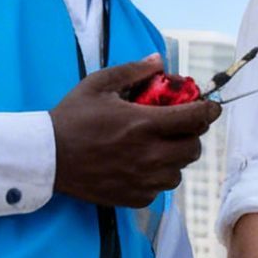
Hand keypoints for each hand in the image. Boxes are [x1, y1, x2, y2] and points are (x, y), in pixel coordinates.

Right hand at [49, 56, 220, 207]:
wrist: (47, 157)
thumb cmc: (72, 118)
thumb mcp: (99, 84)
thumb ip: (133, 71)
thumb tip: (159, 61)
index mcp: (144, 124)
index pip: (195, 119)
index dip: (209, 111)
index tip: (211, 108)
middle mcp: (149, 154)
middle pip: (192, 148)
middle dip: (190, 135)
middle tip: (179, 128)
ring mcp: (142, 180)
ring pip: (178, 171)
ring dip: (174, 158)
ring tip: (159, 148)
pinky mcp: (133, 197)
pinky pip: (160, 190)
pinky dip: (156, 178)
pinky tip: (141, 166)